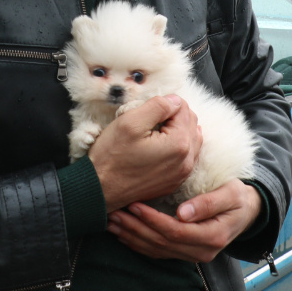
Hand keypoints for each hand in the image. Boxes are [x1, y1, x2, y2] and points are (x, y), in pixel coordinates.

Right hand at [88, 94, 201, 211]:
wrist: (100, 190)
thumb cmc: (111, 158)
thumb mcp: (130, 122)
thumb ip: (158, 106)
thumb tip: (175, 100)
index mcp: (178, 144)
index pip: (183, 108)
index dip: (164, 103)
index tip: (147, 109)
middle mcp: (186, 161)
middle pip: (190, 123)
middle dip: (172, 116)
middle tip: (149, 119)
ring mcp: (181, 174)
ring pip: (191, 139)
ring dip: (177, 129)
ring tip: (155, 130)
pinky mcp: (174, 182)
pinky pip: (185, 156)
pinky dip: (177, 146)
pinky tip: (160, 145)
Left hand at [105, 179, 262, 261]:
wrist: (247, 211)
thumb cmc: (238, 197)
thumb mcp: (231, 193)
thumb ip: (209, 202)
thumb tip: (183, 213)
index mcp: (212, 236)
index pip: (175, 231)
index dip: (153, 220)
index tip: (135, 205)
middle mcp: (201, 251)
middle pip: (162, 243)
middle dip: (136, 228)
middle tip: (115, 212)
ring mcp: (192, 255)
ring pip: (157, 250)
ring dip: (132, 237)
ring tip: (113, 222)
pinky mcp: (185, 253)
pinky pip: (158, 252)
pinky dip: (138, 244)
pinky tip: (123, 234)